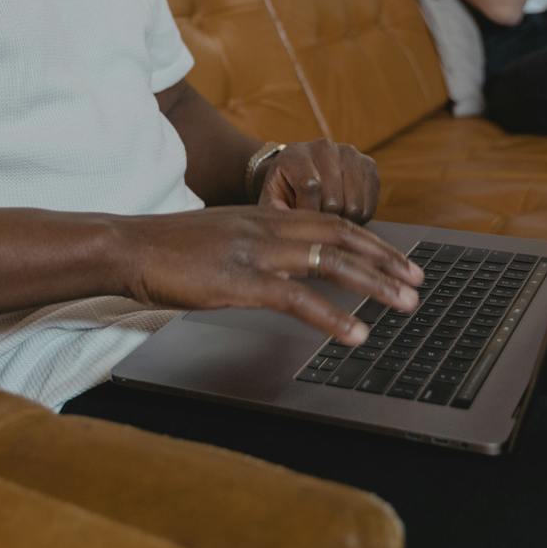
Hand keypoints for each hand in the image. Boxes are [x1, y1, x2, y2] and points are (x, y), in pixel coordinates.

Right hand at [118, 206, 423, 344]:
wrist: (129, 246)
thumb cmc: (168, 248)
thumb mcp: (222, 235)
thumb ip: (256, 244)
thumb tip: (284, 265)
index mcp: (265, 215)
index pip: (332, 222)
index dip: (372, 241)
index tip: (399, 259)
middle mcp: (268, 226)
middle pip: (343, 237)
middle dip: (386, 260)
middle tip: (418, 281)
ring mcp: (256, 252)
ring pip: (330, 263)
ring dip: (374, 285)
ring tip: (403, 305)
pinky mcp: (240, 281)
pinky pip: (297, 299)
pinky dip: (332, 316)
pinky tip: (355, 332)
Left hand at [258, 139, 379, 222]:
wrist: (296, 175)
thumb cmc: (283, 193)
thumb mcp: (271, 203)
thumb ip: (278, 216)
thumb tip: (296, 237)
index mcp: (295, 154)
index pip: (311, 187)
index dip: (308, 213)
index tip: (302, 221)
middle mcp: (324, 148)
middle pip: (334, 200)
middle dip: (324, 218)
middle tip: (315, 219)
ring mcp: (349, 154)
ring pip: (355, 205)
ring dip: (343, 219)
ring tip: (329, 216)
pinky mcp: (369, 165)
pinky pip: (370, 204)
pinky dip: (359, 216)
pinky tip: (344, 211)